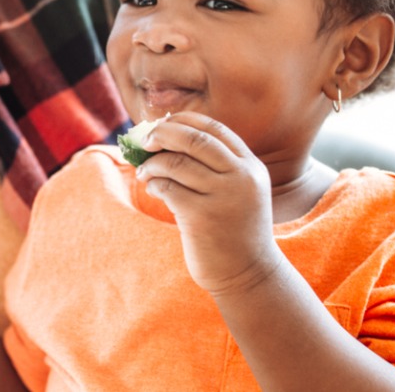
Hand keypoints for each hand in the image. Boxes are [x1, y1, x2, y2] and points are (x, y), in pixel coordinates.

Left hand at [134, 112, 281, 294]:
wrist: (249, 274)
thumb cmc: (235, 229)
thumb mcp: (238, 190)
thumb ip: (215, 165)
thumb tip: (165, 136)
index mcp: (250, 166)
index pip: (213, 128)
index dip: (183, 120)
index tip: (163, 123)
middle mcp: (241, 177)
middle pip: (193, 138)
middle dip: (162, 133)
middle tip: (143, 140)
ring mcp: (223, 197)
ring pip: (175, 162)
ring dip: (152, 163)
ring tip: (145, 172)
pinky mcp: (202, 217)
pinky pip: (167, 188)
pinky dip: (154, 184)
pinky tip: (153, 189)